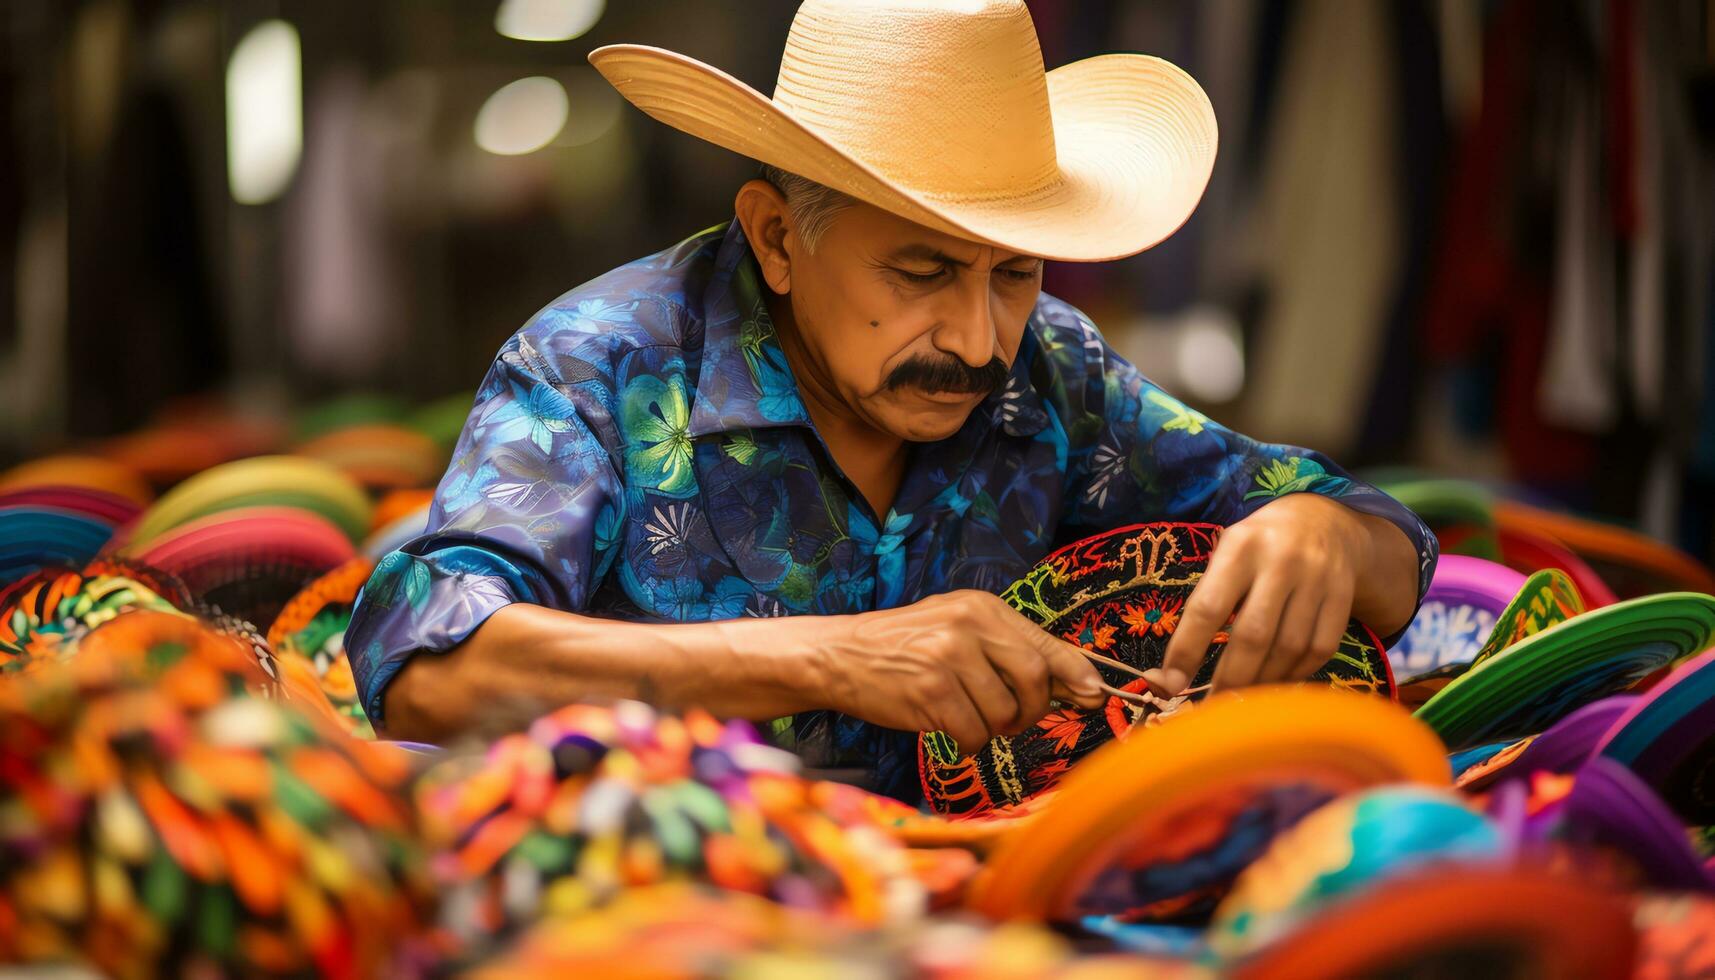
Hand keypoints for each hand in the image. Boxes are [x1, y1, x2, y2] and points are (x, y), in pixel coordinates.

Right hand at [814, 590, 1106, 753]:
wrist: (840, 656)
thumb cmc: (905, 648)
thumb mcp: (957, 630)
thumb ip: (1009, 650)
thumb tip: (1077, 684)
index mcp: (981, 607)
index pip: (1044, 642)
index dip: (1076, 673)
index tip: (1096, 694)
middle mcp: (968, 625)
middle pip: (1034, 679)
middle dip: (1031, 710)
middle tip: (1011, 718)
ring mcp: (949, 656)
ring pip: (1004, 713)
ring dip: (993, 728)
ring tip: (967, 716)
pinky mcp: (930, 690)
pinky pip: (974, 733)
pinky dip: (969, 742)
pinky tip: (949, 728)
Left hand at [1155, 494, 1371, 695]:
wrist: (1326, 520)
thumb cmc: (1259, 546)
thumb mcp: (1228, 553)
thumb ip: (1205, 603)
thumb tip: (1170, 674)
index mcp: (1241, 546)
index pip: (1208, 606)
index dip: (1187, 650)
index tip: (1169, 685)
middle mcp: (1282, 560)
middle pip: (1253, 635)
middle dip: (1229, 679)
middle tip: (1211, 707)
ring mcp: (1318, 579)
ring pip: (1288, 648)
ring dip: (1262, 683)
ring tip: (1242, 700)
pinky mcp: (1344, 597)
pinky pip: (1319, 649)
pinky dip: (1295, 674)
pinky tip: (1275, 682)